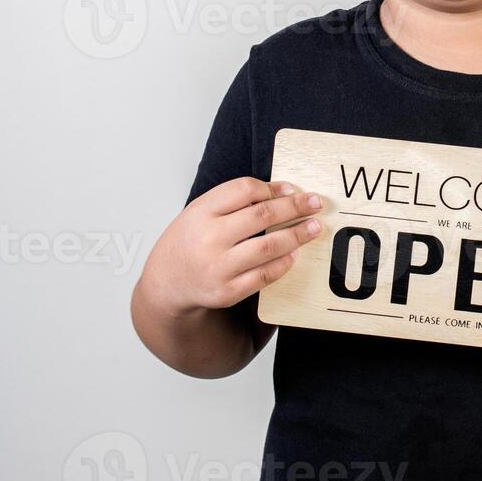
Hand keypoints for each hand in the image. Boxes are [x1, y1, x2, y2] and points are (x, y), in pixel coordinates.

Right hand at [142, 177, 324, 311]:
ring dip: (297, 235)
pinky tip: (294, 254)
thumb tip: (282, 192)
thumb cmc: (189, 241)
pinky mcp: (227, 292)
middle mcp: (208, 239)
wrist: (166, 283)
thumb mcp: (200, 211)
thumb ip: (233, 200)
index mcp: (201, 212)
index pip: (244, 190)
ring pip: (268, 247)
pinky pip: (264, 275)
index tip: (292, 189)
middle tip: (315, 203)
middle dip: (294, 207)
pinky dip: (283, 263)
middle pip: (261, 216)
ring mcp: (217, 267)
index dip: (272, 188)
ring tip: (314, 227)